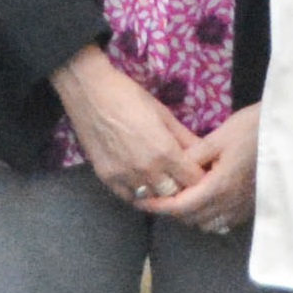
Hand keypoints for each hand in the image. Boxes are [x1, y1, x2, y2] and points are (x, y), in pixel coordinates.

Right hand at [55, 50, 204, 207]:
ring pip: (152, 199)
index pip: (193, 180)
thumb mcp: (163, 113)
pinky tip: (142, 183)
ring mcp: (125, 176)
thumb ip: (184, 137)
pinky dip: (138, 194)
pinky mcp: (106, 178)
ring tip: (163, 181)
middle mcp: (146, 169)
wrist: (88, 93)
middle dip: (181, 187)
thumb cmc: (129, 96)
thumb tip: (204, 152)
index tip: (198, 171)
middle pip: (174, 194)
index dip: (198, 177)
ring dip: (160, 192)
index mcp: (164, 151)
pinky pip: (128, 198)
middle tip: (181, 178)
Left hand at [147, 105, 259, 235]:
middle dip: (172, 210)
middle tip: (159, 194)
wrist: (290, 134)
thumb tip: (170, 170)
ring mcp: (242, 208)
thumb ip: (193, 157)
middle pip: (191, 219)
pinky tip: (208, 200)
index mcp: (217, 187)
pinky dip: (210, 216)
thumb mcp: (219, 136)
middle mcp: (229, 203)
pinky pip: (224, 221)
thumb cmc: (254, 129)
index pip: (179, 207)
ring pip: (207, 224)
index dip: (158, 206)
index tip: (141, 201)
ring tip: (182, 197)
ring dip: (191, 215)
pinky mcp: (252, 207)